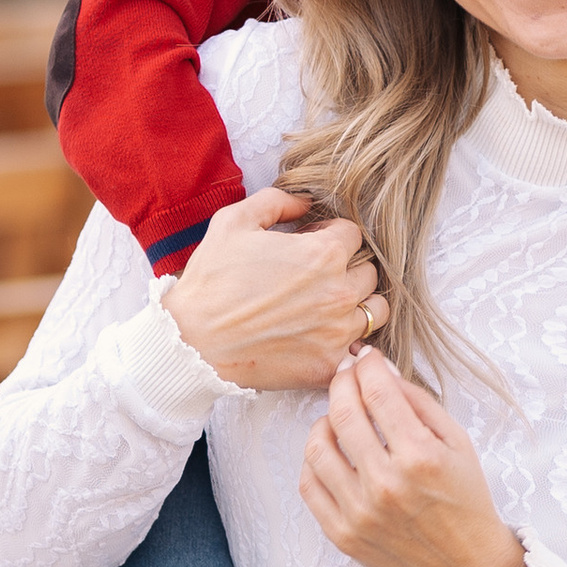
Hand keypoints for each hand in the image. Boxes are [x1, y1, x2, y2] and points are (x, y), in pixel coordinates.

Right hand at [162, 186, 382, 390]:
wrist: (191, 342)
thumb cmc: (211, 282)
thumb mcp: (235, 221)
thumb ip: (278, 202)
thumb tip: (307, 202)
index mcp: (323, 254)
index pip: (353, 235)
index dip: (330, 235)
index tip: (310, 244)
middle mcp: (339, 292)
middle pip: (368, 271)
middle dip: (346, 267)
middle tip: (316, 276)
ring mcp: (338, 332)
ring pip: (376, 310)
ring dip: (358, 303)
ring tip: (327, 305)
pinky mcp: (328, 365)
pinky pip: (359, 349)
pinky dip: (348, 341)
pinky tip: (323, 336)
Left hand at [298, 350, 526, 566]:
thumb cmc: (465, 500)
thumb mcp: (458, 443)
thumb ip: (419, 403)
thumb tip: (381, 372)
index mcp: (420, 457)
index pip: (378, 392)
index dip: (367, 366)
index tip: (365, 358)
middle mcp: (386, 484)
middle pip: (343, 413)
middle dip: (341, 382)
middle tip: (347, 375)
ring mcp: (360, 512)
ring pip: (317, 447)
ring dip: (324, 420)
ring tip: (338, 417)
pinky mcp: (342, 535)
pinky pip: (309, 485)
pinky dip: (314, 460)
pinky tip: (331, 452)